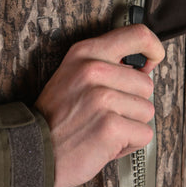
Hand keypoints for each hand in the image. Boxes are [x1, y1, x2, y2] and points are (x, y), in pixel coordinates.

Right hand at [35, 24, 164, 186]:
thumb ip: (105, 63)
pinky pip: (144, 134)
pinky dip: (129, 144)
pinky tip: (105, 143)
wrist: (32, 152)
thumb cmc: (56, 117)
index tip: (151, 63)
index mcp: (86, 52)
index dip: (153, 49)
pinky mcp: (110, 125)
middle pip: (147, 84)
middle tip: (104, 113)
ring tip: (101, 128)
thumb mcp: (73, 75)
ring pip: (147, 111)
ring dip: (130, 125)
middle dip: (132, 104)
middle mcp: (94, 70)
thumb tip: (145, 66)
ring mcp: (102, 97)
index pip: (138, 35)